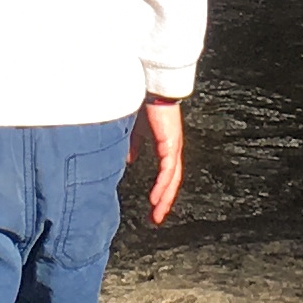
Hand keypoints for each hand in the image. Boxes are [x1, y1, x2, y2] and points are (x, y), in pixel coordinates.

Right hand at [132, 97, 185, 224]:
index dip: (160, 189)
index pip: (165, 172)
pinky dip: (163, 185)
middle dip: (164, 200)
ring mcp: (173, 146)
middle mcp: (172, 148)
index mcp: (164, 144)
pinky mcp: (171, 144)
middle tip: (156, 217)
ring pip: (172, 178)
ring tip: (157, 213)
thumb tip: (129, 161)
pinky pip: (168, 170)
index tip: (153, 204)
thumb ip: (134, 145)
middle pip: (172, 180)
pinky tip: (157, 197)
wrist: (152, 85)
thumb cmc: (144, 102)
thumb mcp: (136, 129)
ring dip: (165, 197)